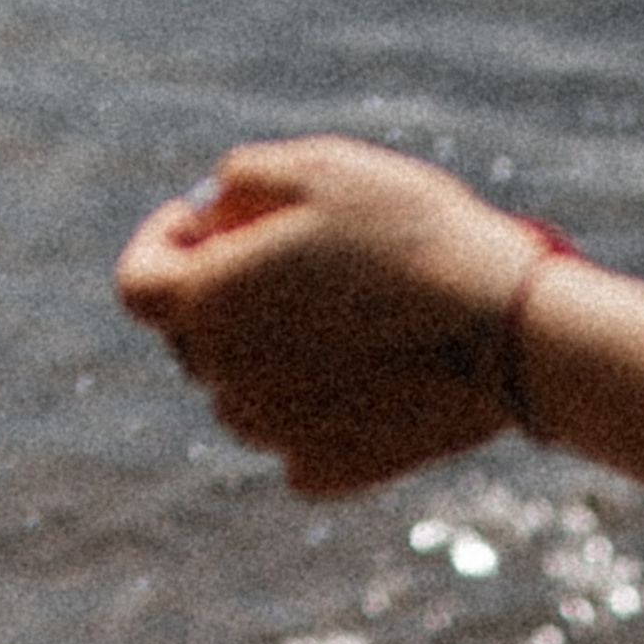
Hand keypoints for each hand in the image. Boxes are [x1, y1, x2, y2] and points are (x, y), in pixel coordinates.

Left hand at [117, 137, 538, 495]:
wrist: (505, 333)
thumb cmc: (411, 236)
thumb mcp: (319, 170)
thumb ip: (241, 182)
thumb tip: (213, 211)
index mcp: (210, 307)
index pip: (137, 285)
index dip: (163, 241)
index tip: (210, 220)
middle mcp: (230, 385)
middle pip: (192, 343)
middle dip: (220, 296)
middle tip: (289, 258)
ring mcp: (279, 439)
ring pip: (242, 397)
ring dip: (264, 358)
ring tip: (333, 317)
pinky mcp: (332, 473)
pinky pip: (295, 444)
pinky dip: (312, 413)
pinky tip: (362, 377)